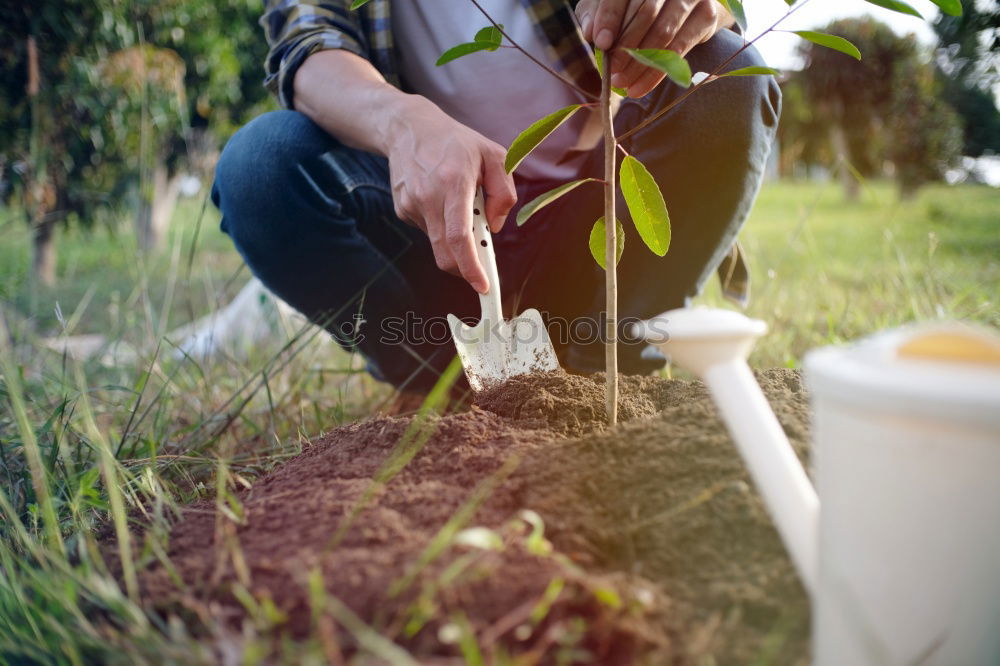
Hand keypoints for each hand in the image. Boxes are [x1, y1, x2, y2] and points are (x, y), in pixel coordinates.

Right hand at [384, 95, 516, 293]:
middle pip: (445, 252)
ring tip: (458, 204)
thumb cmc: (455, 141)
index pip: (459, 236)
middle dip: (464, 269)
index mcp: (453, 182)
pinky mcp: (403, 210)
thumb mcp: (494, 155)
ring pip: (438, 242)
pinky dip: (440, 225)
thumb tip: (495, 227)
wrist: (407, 128)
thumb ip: (503, 192)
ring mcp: (411, 205)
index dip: (471, 267)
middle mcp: (428, 196)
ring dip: (454, 238)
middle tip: (480, 269)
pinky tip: (440, 199)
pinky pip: (428, 230)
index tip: (482, 285)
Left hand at [576, 0, 730, 97]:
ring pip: (664, 33)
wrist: (679, 7)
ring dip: (640, 63)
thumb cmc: (634, 5)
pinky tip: (640, 87)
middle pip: (646, 13)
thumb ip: (595, 14)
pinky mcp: (706, 16)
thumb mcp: (610, 6)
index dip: (610, 18)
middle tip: (612, 71)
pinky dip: (656, 72)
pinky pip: (679, 49)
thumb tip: (590, 32)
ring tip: (622, 83)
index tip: (601, 43)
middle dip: (626, 46)